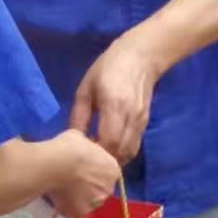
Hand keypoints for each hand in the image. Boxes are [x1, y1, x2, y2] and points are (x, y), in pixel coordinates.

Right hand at [46, 130, 119, 217]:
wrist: (53, 165)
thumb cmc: (68, 147)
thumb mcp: (80, 137)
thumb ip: (86, 146)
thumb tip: (83, 147)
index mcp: (113, 169)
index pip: (107, 172)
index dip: (95, 171)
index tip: (82, 168)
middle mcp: (108, 188)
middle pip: (100, 189)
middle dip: (89, 187)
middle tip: (72, 180)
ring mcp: (95, 204)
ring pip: (88, 203)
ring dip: (79, 199)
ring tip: (63, 191)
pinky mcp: (80, 215)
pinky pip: (75, 215)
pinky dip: (68, 211)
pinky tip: (59, 202)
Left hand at [69, 33, 162, 163]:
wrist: (140, 57)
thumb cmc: (107, 68)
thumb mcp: (86, 88)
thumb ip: (79, 115)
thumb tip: (72, 140)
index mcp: (114, 105)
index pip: (108, 140)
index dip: (95, 153)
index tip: (81, 154)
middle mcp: (131, 116)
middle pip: (120, 151)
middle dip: (103, 160)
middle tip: (87, 160)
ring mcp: (141, 121)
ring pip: (129, 152)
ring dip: (113, 159)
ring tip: (98, 157)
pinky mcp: (145, 123)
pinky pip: (134, 146)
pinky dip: (122, 153)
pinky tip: (110, 150)